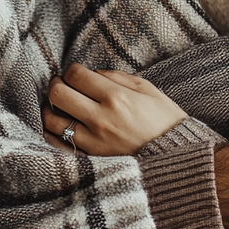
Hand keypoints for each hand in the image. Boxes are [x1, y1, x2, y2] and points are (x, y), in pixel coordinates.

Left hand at [43, 63, 188, 155]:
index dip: (71, 70)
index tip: (77, 74)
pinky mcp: (90, 158)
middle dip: (56, 85)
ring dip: (52, 108)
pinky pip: (58, 145)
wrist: (177, 158)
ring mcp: (93, 141)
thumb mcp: (148, 89)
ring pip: (52, 120)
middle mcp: (100, 118)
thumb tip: (93, 73)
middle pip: (58, 94)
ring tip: (61, 106)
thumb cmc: (165, 120)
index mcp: (115, 97)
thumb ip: (118, 77)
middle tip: (63, 85)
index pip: (75, 75)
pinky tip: (59, 126)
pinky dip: (52, 133)